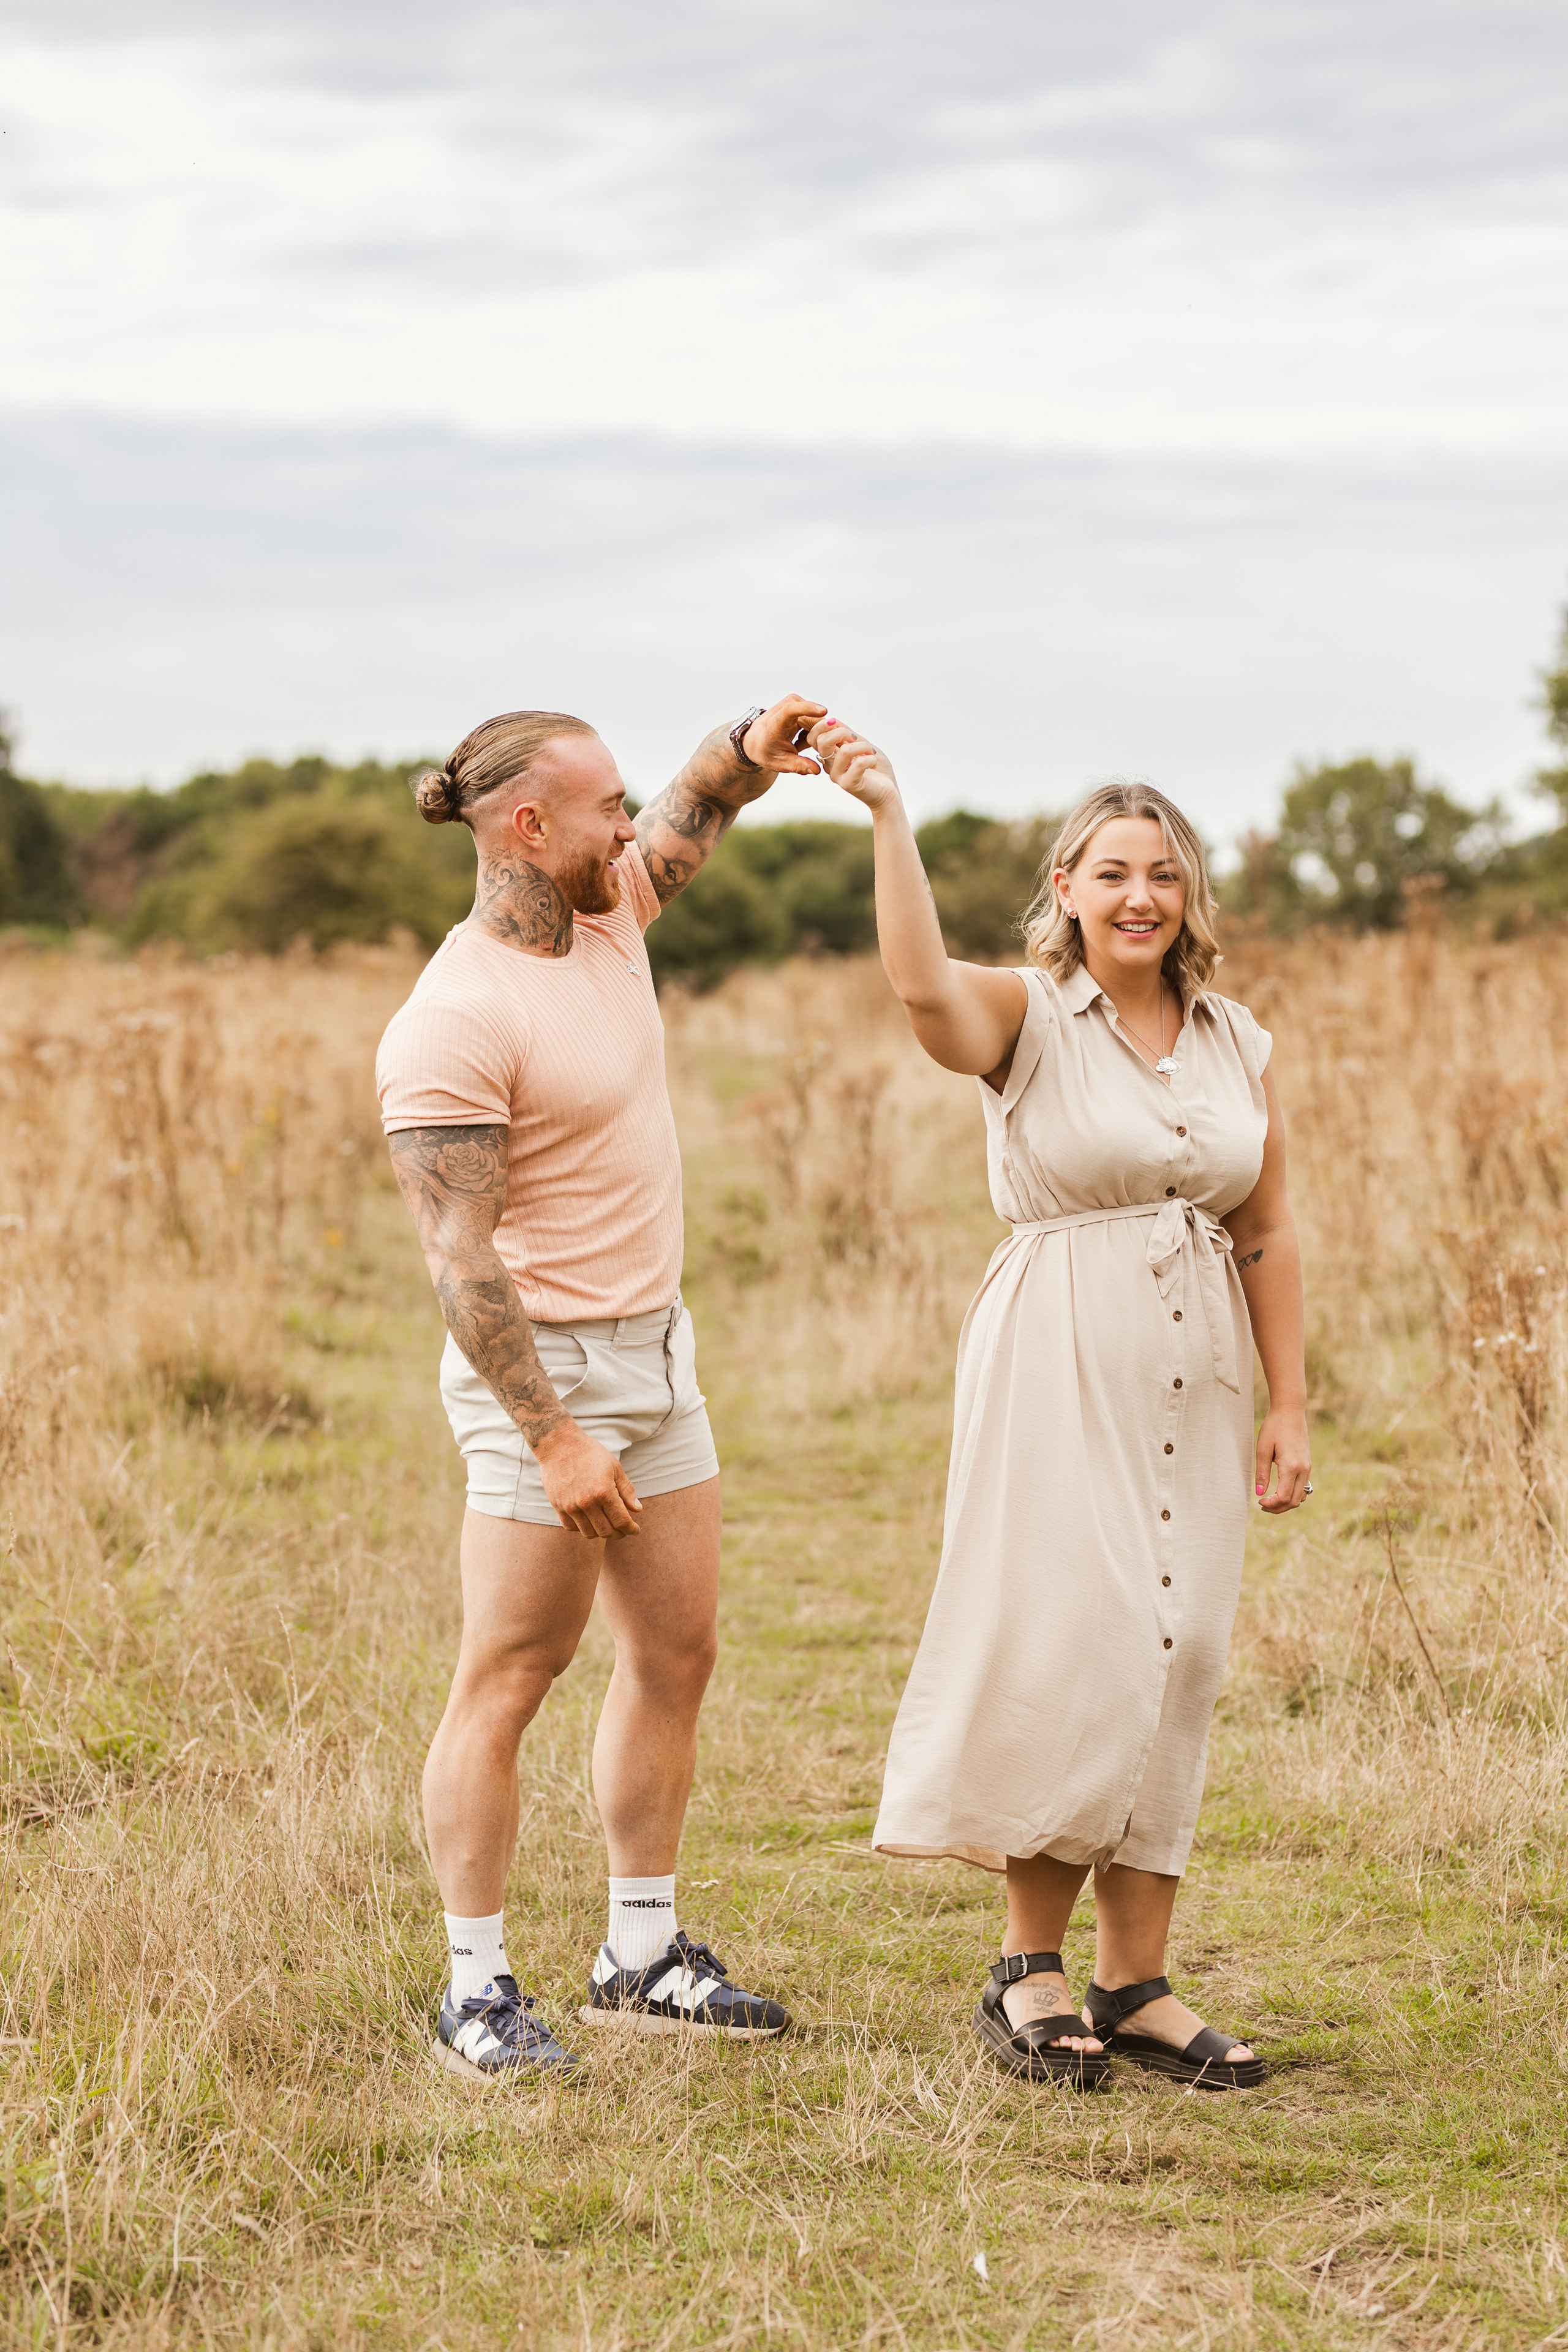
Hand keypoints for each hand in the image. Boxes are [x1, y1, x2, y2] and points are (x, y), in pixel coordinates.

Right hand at [532, 1421, 642, 1538]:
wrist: (559, 1445)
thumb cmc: (590, 1453)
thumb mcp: (614, 1467)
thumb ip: (626, 1490)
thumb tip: (637, 1509)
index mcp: (604, 1492)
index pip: (621, 1521)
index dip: (631, 1529)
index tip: (635, 1530)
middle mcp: (587, 1503)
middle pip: (606, 1532)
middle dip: (619, 1534)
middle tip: (623, 1530)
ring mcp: (570, 1506)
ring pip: (589, 1533)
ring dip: (601, 1533)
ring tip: (607, 1526)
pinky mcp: (558, 1506)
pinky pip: (571, 1527)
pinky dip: (582, 1528)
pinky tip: (589, 1522)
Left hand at [740, 693, 828, 777]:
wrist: (755, 741)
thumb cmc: (764, 750)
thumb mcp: (780, 763)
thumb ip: (798, 766)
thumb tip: (816, 770)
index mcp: (775, 723)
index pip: (791, 709)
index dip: (808, 709)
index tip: (823, 711)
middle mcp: (784, 709)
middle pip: (811, 717)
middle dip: (819, 735)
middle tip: (817, 751)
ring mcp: (793, 705)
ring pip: (815, 718)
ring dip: (815, 735)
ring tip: (798, 746)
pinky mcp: (799, 706)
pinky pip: (814, 719)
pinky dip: (812, 732)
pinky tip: (799, 742)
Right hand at [812, 719, 899, 812]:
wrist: (887, 792)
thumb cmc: (876, 769)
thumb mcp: (862, 744)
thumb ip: (848, 734)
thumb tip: (833, 720)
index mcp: (830, 755)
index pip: (814, 738)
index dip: (821, 725)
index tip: (835, 722)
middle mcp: (830, 766)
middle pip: (821, 742)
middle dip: (841, 732)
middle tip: (855, 738)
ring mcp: (838, 776)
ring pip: (845, 750)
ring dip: (864, 746)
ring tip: (871, 753)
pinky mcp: (849, 784)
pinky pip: (858, 763)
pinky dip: (870, 759)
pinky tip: (873, 763)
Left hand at [1255, 1406, 1310, 1512]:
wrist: (1291, 1411)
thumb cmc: (1274, 1427)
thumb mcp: (1263, 1449)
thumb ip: (1261, 1473)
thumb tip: (1259, 1493)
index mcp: (1292, 1466)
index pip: (1284, 1496)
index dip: (1271, 1504)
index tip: (1258, 1501)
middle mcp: (1304, 1469)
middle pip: (1294, 1501)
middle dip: (1278, 1508)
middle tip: (1262, 1505)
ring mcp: (1308, 1467)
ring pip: (1301, 1496)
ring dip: (1286, 1503)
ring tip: (1270, 1500)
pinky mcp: (1308, 1465)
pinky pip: (1304, 1487)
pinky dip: (1293, 1494)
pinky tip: (1280, 1491)